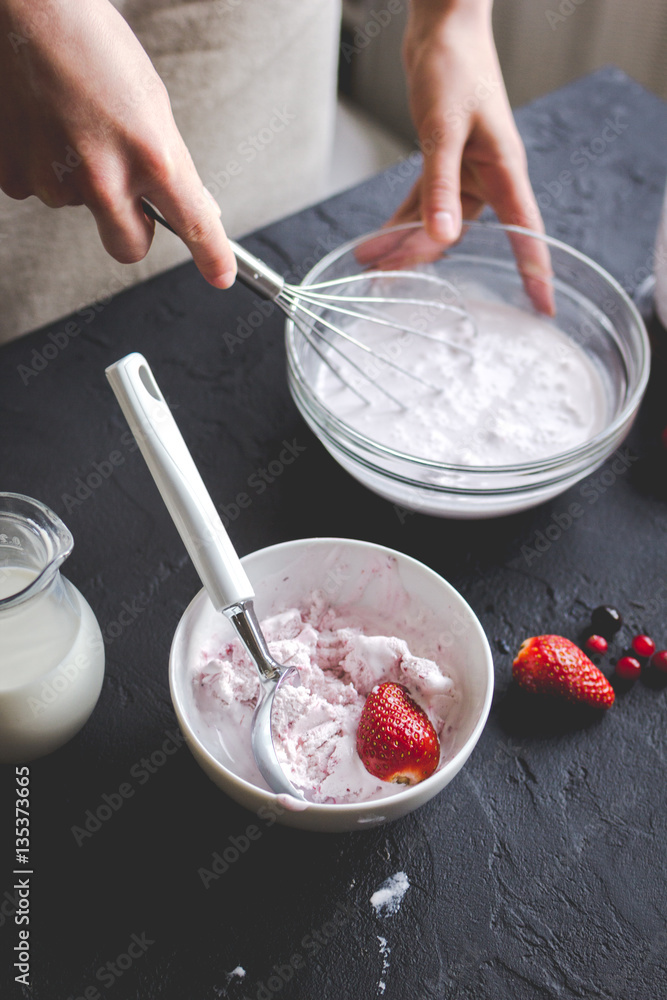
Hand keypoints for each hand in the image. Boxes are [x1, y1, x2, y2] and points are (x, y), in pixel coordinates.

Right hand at [0, 0, 235, 287]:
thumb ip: (165, 159)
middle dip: (133, 229)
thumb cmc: (89, 43)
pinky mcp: (14, 176)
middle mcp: (103, 176)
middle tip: (128, 195)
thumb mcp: (149, 103)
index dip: (212, 256)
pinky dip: (42, 163)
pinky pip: (38, 187)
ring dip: (79, 178)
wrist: (24, 9)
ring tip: (71, 120)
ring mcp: (55, 181)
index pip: (194, 223)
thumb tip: (184, 202)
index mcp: (151, 155)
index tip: (220, 275)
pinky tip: (42, 122)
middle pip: (129, 246)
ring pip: (79, 205)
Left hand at [389, 0, 552, 313]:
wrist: (441, 24)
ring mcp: (464, 172)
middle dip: (423, 258)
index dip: (536, 272)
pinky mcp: (442, 162)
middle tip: (386, 277)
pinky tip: (378, 239)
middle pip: (460, 235)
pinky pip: (421, 204)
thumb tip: (442, 238)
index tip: (543, 309)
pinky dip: (400, 222)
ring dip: (403, 242)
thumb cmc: (454, 65)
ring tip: (369, 262)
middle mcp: (487, 177)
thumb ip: (440, 186)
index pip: (527, 232)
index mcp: (504, 170)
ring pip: (435, 223)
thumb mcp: (443, 128)